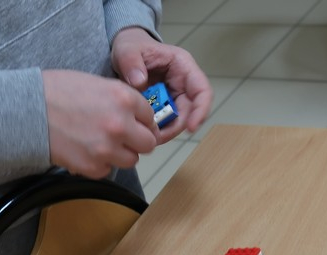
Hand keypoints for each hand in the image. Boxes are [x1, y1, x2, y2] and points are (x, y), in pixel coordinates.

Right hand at [41, 69, 157, 178]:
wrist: (28, 110)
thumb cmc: (56, 91)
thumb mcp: (96, 83)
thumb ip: (121, 100)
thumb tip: (136, 117)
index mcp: (124, 98)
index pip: (150, 117)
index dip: (141, 120)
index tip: (134, 123)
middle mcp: (121, 125)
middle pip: (148, 143)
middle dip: (137, 140)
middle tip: (123, 137)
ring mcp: (107, 149)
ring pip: (131, 160)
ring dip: (120, 154)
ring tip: (102, 144)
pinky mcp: (93, 167)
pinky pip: (108, 170)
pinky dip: (100, 163)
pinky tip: (86, 150)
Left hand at [111, 28, 212, 142]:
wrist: (123, 52)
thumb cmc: (131, 46)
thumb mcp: (127, 50)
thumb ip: (131, 63)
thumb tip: (139, 82)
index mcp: (182, 66)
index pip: (202, 90)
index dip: (201, 110)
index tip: (191, 128)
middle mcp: (183, 82)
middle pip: (190, 111)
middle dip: (176, 127)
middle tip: (157, 137)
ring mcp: (174, 95)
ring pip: (178, 119)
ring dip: (166, 131)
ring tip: (148, 136)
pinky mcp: (164, 105)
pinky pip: (165, 120)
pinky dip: (156, 128)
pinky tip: (144, 131)